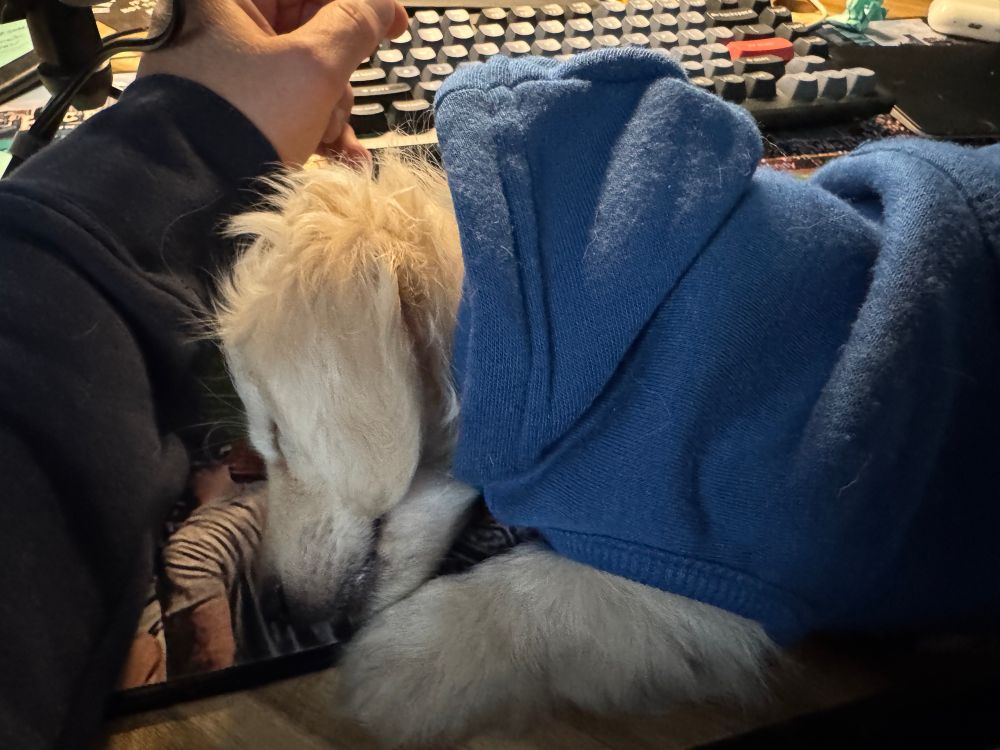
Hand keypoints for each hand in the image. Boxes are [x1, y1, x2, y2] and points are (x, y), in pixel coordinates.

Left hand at [139, 0, 407, 163]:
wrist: (189, 197)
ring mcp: (220, 73)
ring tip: (326, 141)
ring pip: (300, 76)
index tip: (392, 23)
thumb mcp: (312, 67)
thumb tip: (381, 5)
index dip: (356, 6)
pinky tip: (337, 158)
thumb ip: (354, 26)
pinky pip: (283, 109)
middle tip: (336, 102)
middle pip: (307, 34)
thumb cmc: (238, 121)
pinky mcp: (226, 112)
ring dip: (329, 111)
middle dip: (336, 77)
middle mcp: (217, 29)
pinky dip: (313, 130)